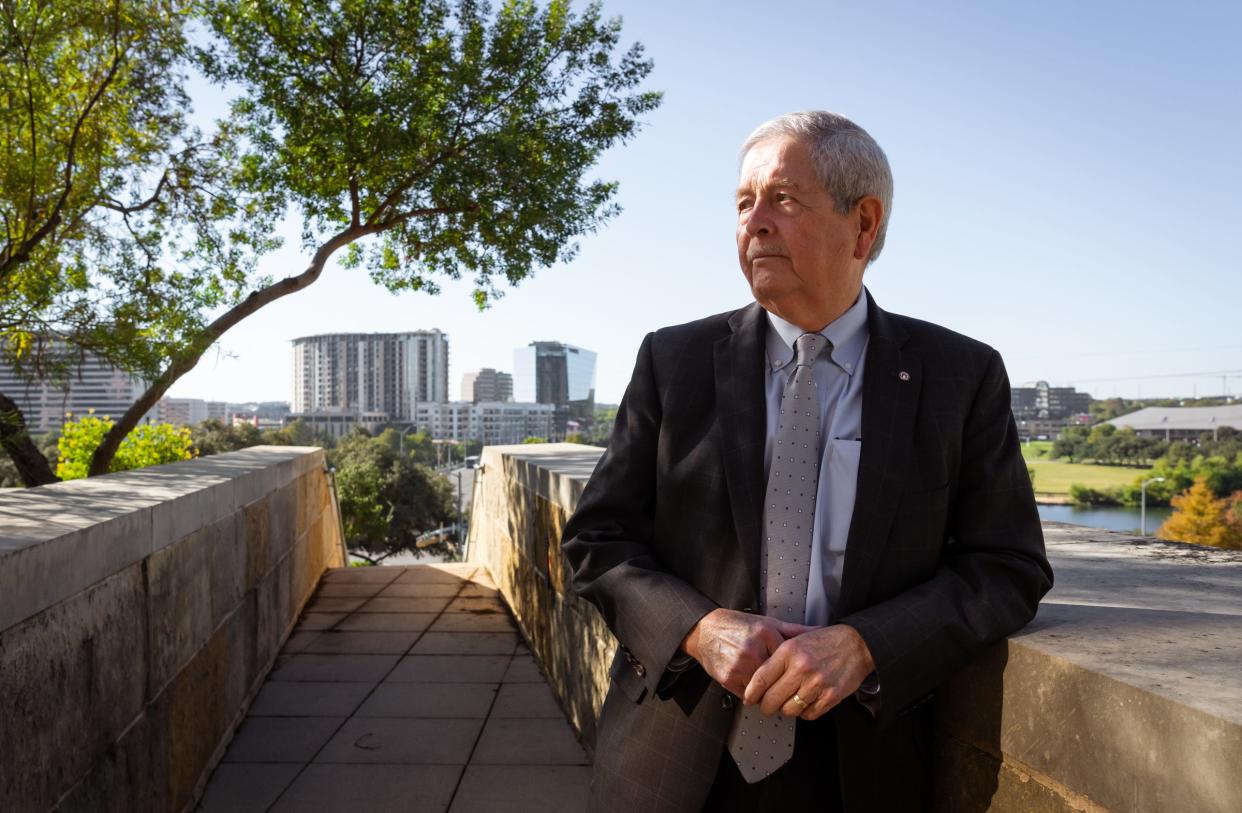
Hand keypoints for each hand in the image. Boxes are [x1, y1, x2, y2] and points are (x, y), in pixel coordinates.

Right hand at [681, 609, 805, 696]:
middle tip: (786, 686)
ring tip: (769, 686)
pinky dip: (752, 694)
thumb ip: (794, 630)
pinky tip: (752, 686)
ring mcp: (740, 665)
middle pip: (778, 678)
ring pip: (764, 690)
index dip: (794, 669)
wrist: (705, 630)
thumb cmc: (737, 626)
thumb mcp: (767, 622)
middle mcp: (753, 650)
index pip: (790, 661)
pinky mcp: (728, 678)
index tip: (797, 674)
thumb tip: (819, 630)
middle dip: (783, 684)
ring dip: (767, 692)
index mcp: (766, 634)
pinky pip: (747, 695)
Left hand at [742, 624, 874, 719]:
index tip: (749, 698)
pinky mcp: (831, 696)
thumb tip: (757, 679)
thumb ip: (777, 658)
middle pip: (772, 700)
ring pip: (789, 710)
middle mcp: (801, 667)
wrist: (856, 644)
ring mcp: (816, 683)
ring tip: (789, 702)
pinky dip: (805, 712)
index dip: (751, 693)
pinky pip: (809, 714)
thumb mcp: (796, 640)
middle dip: (766, 707)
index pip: (760, 679)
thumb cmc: (825, 641)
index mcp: (789, 651)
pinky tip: (806, 702)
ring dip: (786, 710)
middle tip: (767, 706)